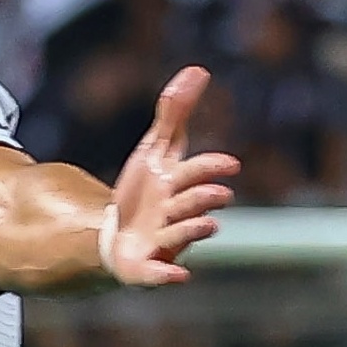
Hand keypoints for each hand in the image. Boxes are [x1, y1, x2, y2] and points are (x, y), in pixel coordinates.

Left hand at [104, 67, 239, 286]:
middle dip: (204, 196)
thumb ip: (174, 114)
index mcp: (180, 185)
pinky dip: (167, 276)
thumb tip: (197, 69)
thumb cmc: (144, 192)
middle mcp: (176, 214)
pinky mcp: (146, 268)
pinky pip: (158, 275)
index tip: (229, 165)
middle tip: (219, 192)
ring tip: (210, 224)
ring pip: (179, 236)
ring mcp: (163, 243)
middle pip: (192, 203)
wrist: (116, 235)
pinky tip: (180, 277)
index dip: (211, 168)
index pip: (198, 172)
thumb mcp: (155, 151)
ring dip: (193, 229)